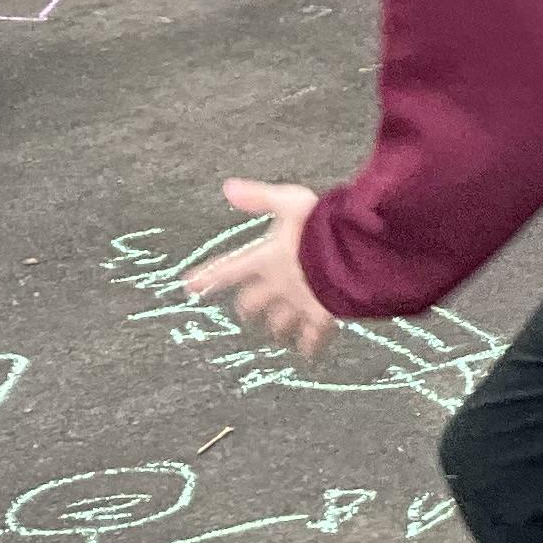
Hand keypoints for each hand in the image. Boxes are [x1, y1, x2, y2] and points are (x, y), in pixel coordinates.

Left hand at [183, 181, 335, 355]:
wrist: (352, 254)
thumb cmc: (321, 226)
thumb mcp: (290, 202)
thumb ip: (260, 197)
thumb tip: (227, 187)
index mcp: (265, 260)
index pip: (228, 270)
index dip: (209, 277)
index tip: (189, 286)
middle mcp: (277, 286)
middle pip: (253, 303)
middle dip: (249, 308)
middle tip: (245, 313)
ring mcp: (299, 304)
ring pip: (280, 323)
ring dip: (276, 328)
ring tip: (275, 334)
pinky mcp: (323, 315)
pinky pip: (314, 337)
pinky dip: (311, 346)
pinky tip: (308, 355)